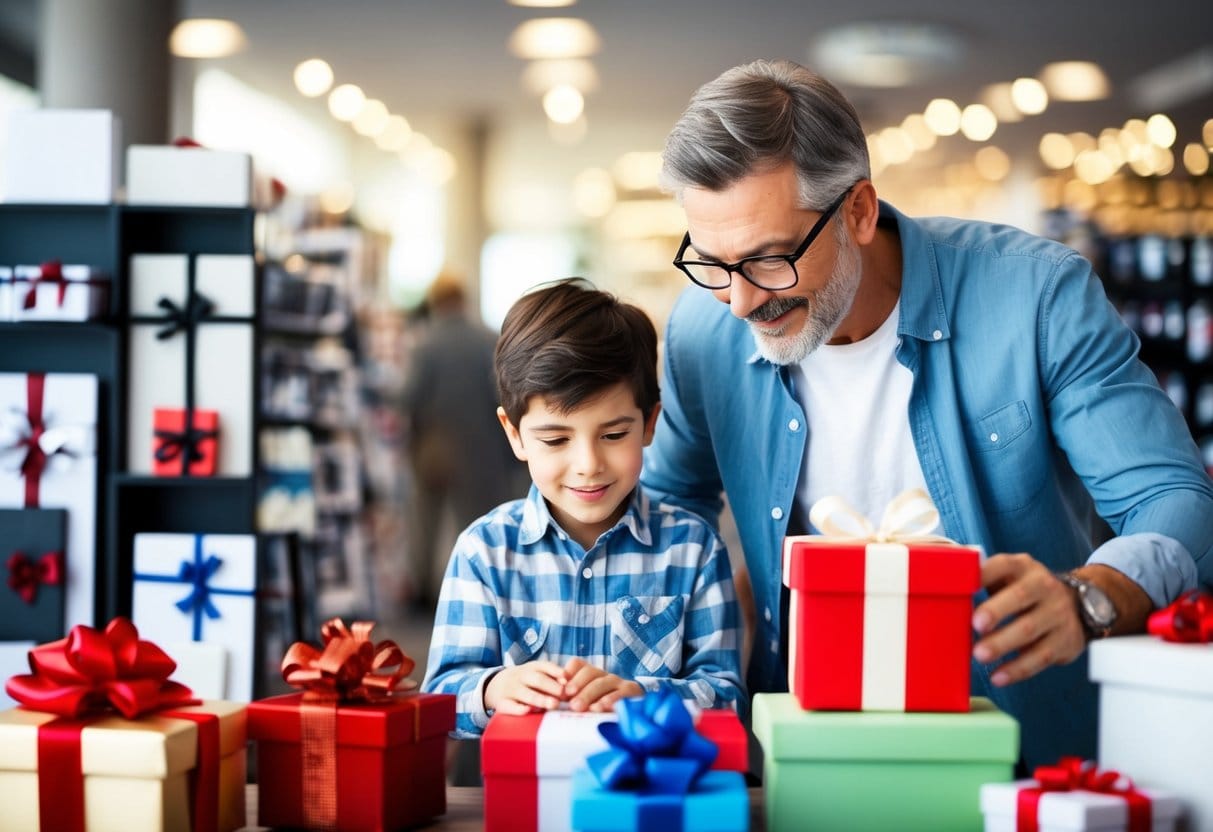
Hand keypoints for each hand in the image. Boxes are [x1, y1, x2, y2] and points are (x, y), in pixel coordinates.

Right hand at [484, 661, 567, 714]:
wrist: (495, 685)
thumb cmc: (525, 681)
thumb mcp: (536, 673)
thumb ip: (552, 677)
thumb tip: (569, 684)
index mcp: (531, 668)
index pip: (544, 666)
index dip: (555, 672)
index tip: (566, 678)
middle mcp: (520, 676)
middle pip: (537, 680)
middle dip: (551, 687)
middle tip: (564, 694)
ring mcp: (511, 689)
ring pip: (525, 693)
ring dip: (540, 698)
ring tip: (553, 704)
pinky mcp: (502, 703)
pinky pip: (509, 706)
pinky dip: (518, 709)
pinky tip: (528, 710)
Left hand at [562, 657, 643, 712]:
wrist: (635, 712)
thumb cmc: (603, 710)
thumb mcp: (585, 703)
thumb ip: (572, 699)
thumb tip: (554, 701)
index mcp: (591, 674)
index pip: (578, 664)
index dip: (568, 672)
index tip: (560, 683)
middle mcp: (604, 674)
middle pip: (589, 672)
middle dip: (577, 686)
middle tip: (568, 701)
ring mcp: (618, 681)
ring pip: (602, 682)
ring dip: (589, 694)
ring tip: (578, 707)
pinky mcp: (631, 691)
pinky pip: (620, 693)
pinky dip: (610, 700)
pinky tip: (601, 708)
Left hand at [971, 553, 1085, 686]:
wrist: (1079, 606)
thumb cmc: (1025, 591)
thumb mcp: (1009, 577)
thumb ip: (982, 579)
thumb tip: (943, 588)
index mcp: (1023, 567)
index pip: (1003, 565)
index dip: (984, 574)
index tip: (964, 586)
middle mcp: (1043, 586)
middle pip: (1019, 597)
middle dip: (996, 611)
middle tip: (975, 625)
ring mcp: (1057, 614)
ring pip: (1029, 629)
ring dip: (1003, 643)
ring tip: (979, 655)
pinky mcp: (1065, 641)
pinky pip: (1040, 657)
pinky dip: (1017, 669)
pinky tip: (998, 677)